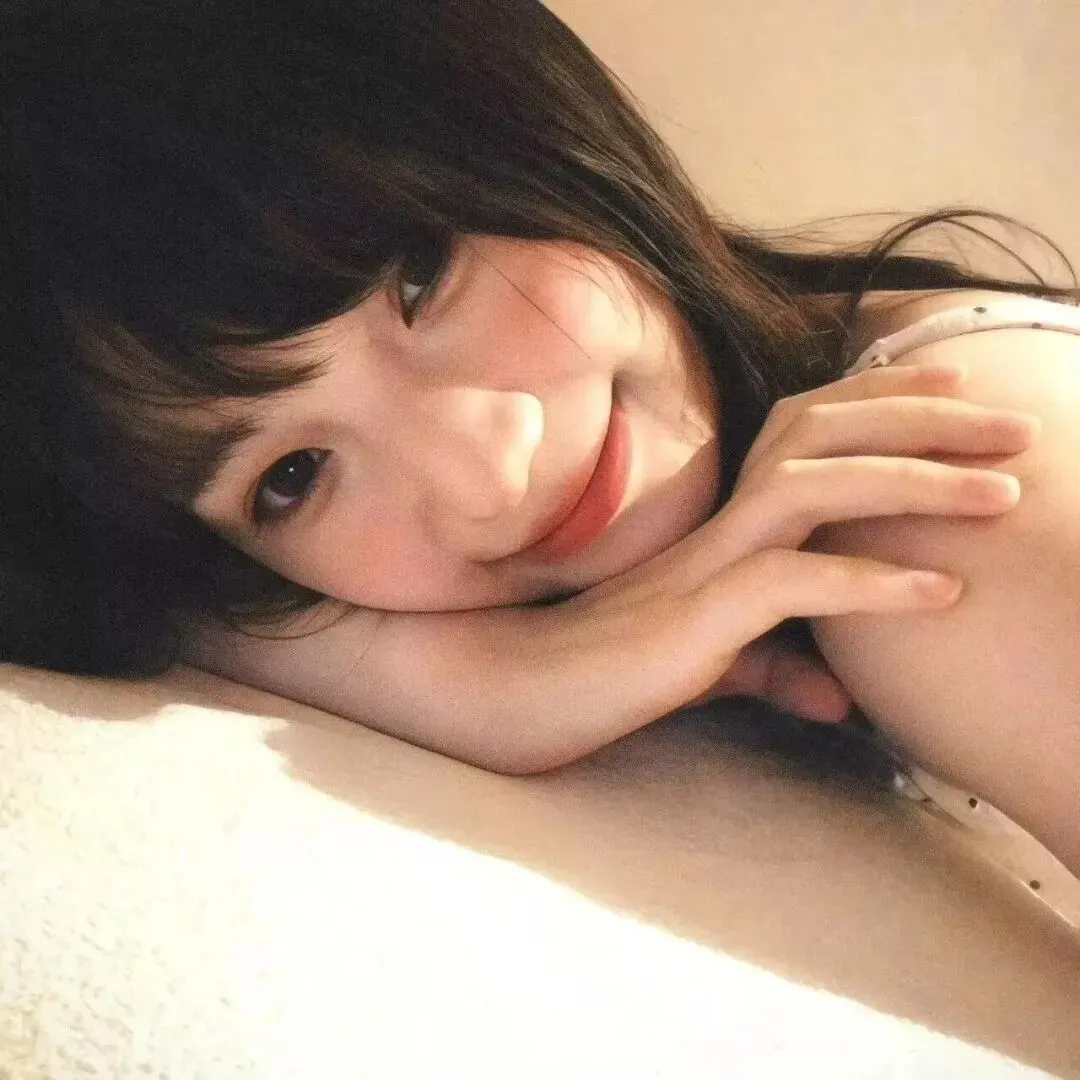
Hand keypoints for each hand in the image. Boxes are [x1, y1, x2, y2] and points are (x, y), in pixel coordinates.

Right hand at [460, 363, 1037, 769]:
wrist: (528, 690)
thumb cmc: (616, 669)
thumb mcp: (716, 659)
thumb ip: (777, 663)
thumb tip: (841, 700)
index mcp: (729, 516)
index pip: (810, 428)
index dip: (886, 398)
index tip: (961, 389)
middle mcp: (722, 521)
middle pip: (825, 434)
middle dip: (928, 419)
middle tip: (1021, 425)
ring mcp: (707, 562)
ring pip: (816, 488)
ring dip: (918, 483)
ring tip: (1007, 494)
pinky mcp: (695, 617)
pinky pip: (792, 583)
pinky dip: (871, 582)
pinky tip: (943, 592)